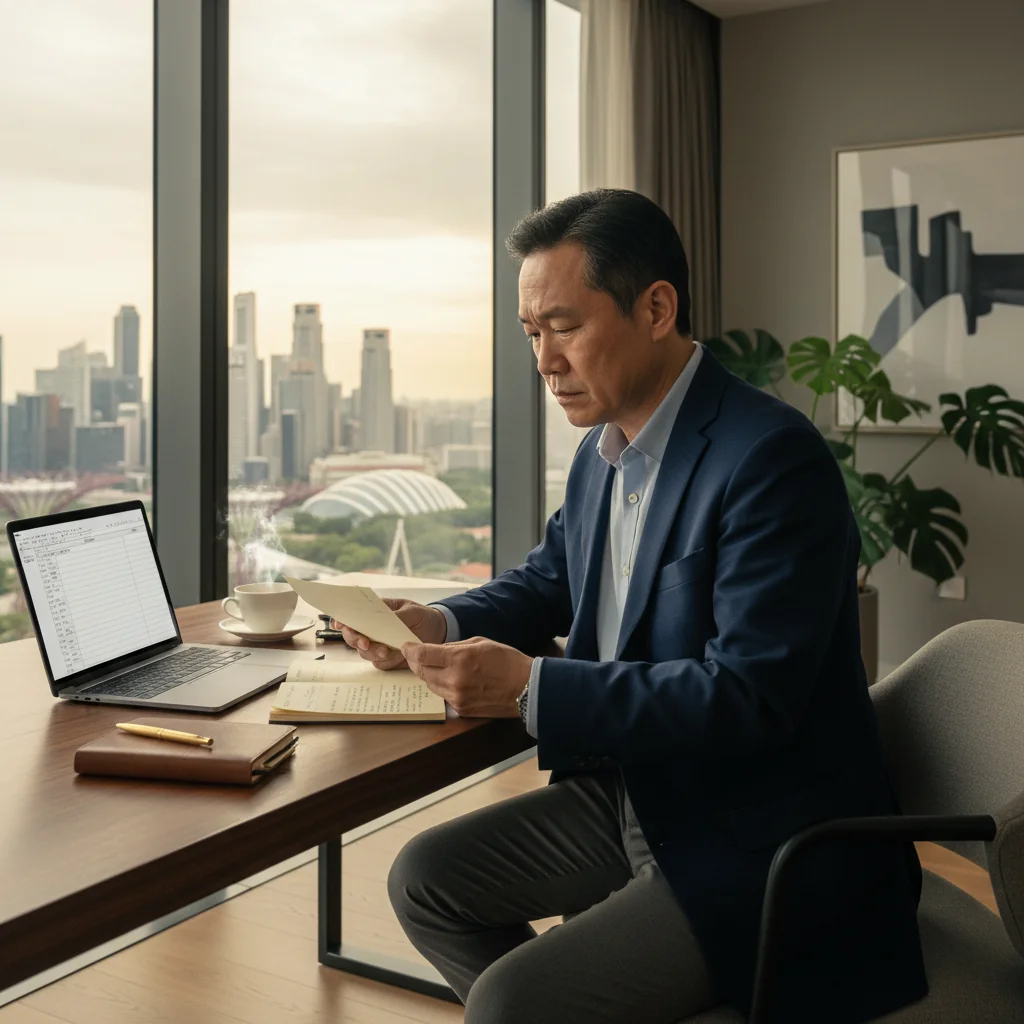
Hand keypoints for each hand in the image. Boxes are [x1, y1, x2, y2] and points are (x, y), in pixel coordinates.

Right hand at [331, 598, 447, 669]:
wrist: (437, 631)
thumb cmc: (421, 616)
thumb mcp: (411, 610)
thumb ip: (396, 615)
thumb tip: (380, 619)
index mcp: (373, 613)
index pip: (351, 616)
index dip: (341, 620)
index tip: (339, 624)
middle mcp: (371, 630)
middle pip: (352, 637)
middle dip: (355, 640)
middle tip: (365, 642)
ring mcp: (378, 645)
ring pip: (364, 653)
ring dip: (372, 652)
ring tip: (385, 650)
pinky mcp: (387, 659)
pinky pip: (379, 663)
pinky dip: (386, 661)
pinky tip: (396, 656)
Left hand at [402, 636, 532, 717]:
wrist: (527, 688)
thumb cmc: (506, 661)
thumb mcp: (480, 643)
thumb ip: (454, 647)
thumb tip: (435, 650)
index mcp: (459, 660)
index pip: (422, 656)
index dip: (410, 650)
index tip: (406, 646)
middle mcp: (454, 680)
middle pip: (422, 672)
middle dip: (417, 663)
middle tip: (417, 656)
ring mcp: (457, 698)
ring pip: (430, 686)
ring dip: (429, 675)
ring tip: (434, 667)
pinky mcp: (462, 710)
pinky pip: (443, 696)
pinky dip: (442, 687)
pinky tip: (450, 680)